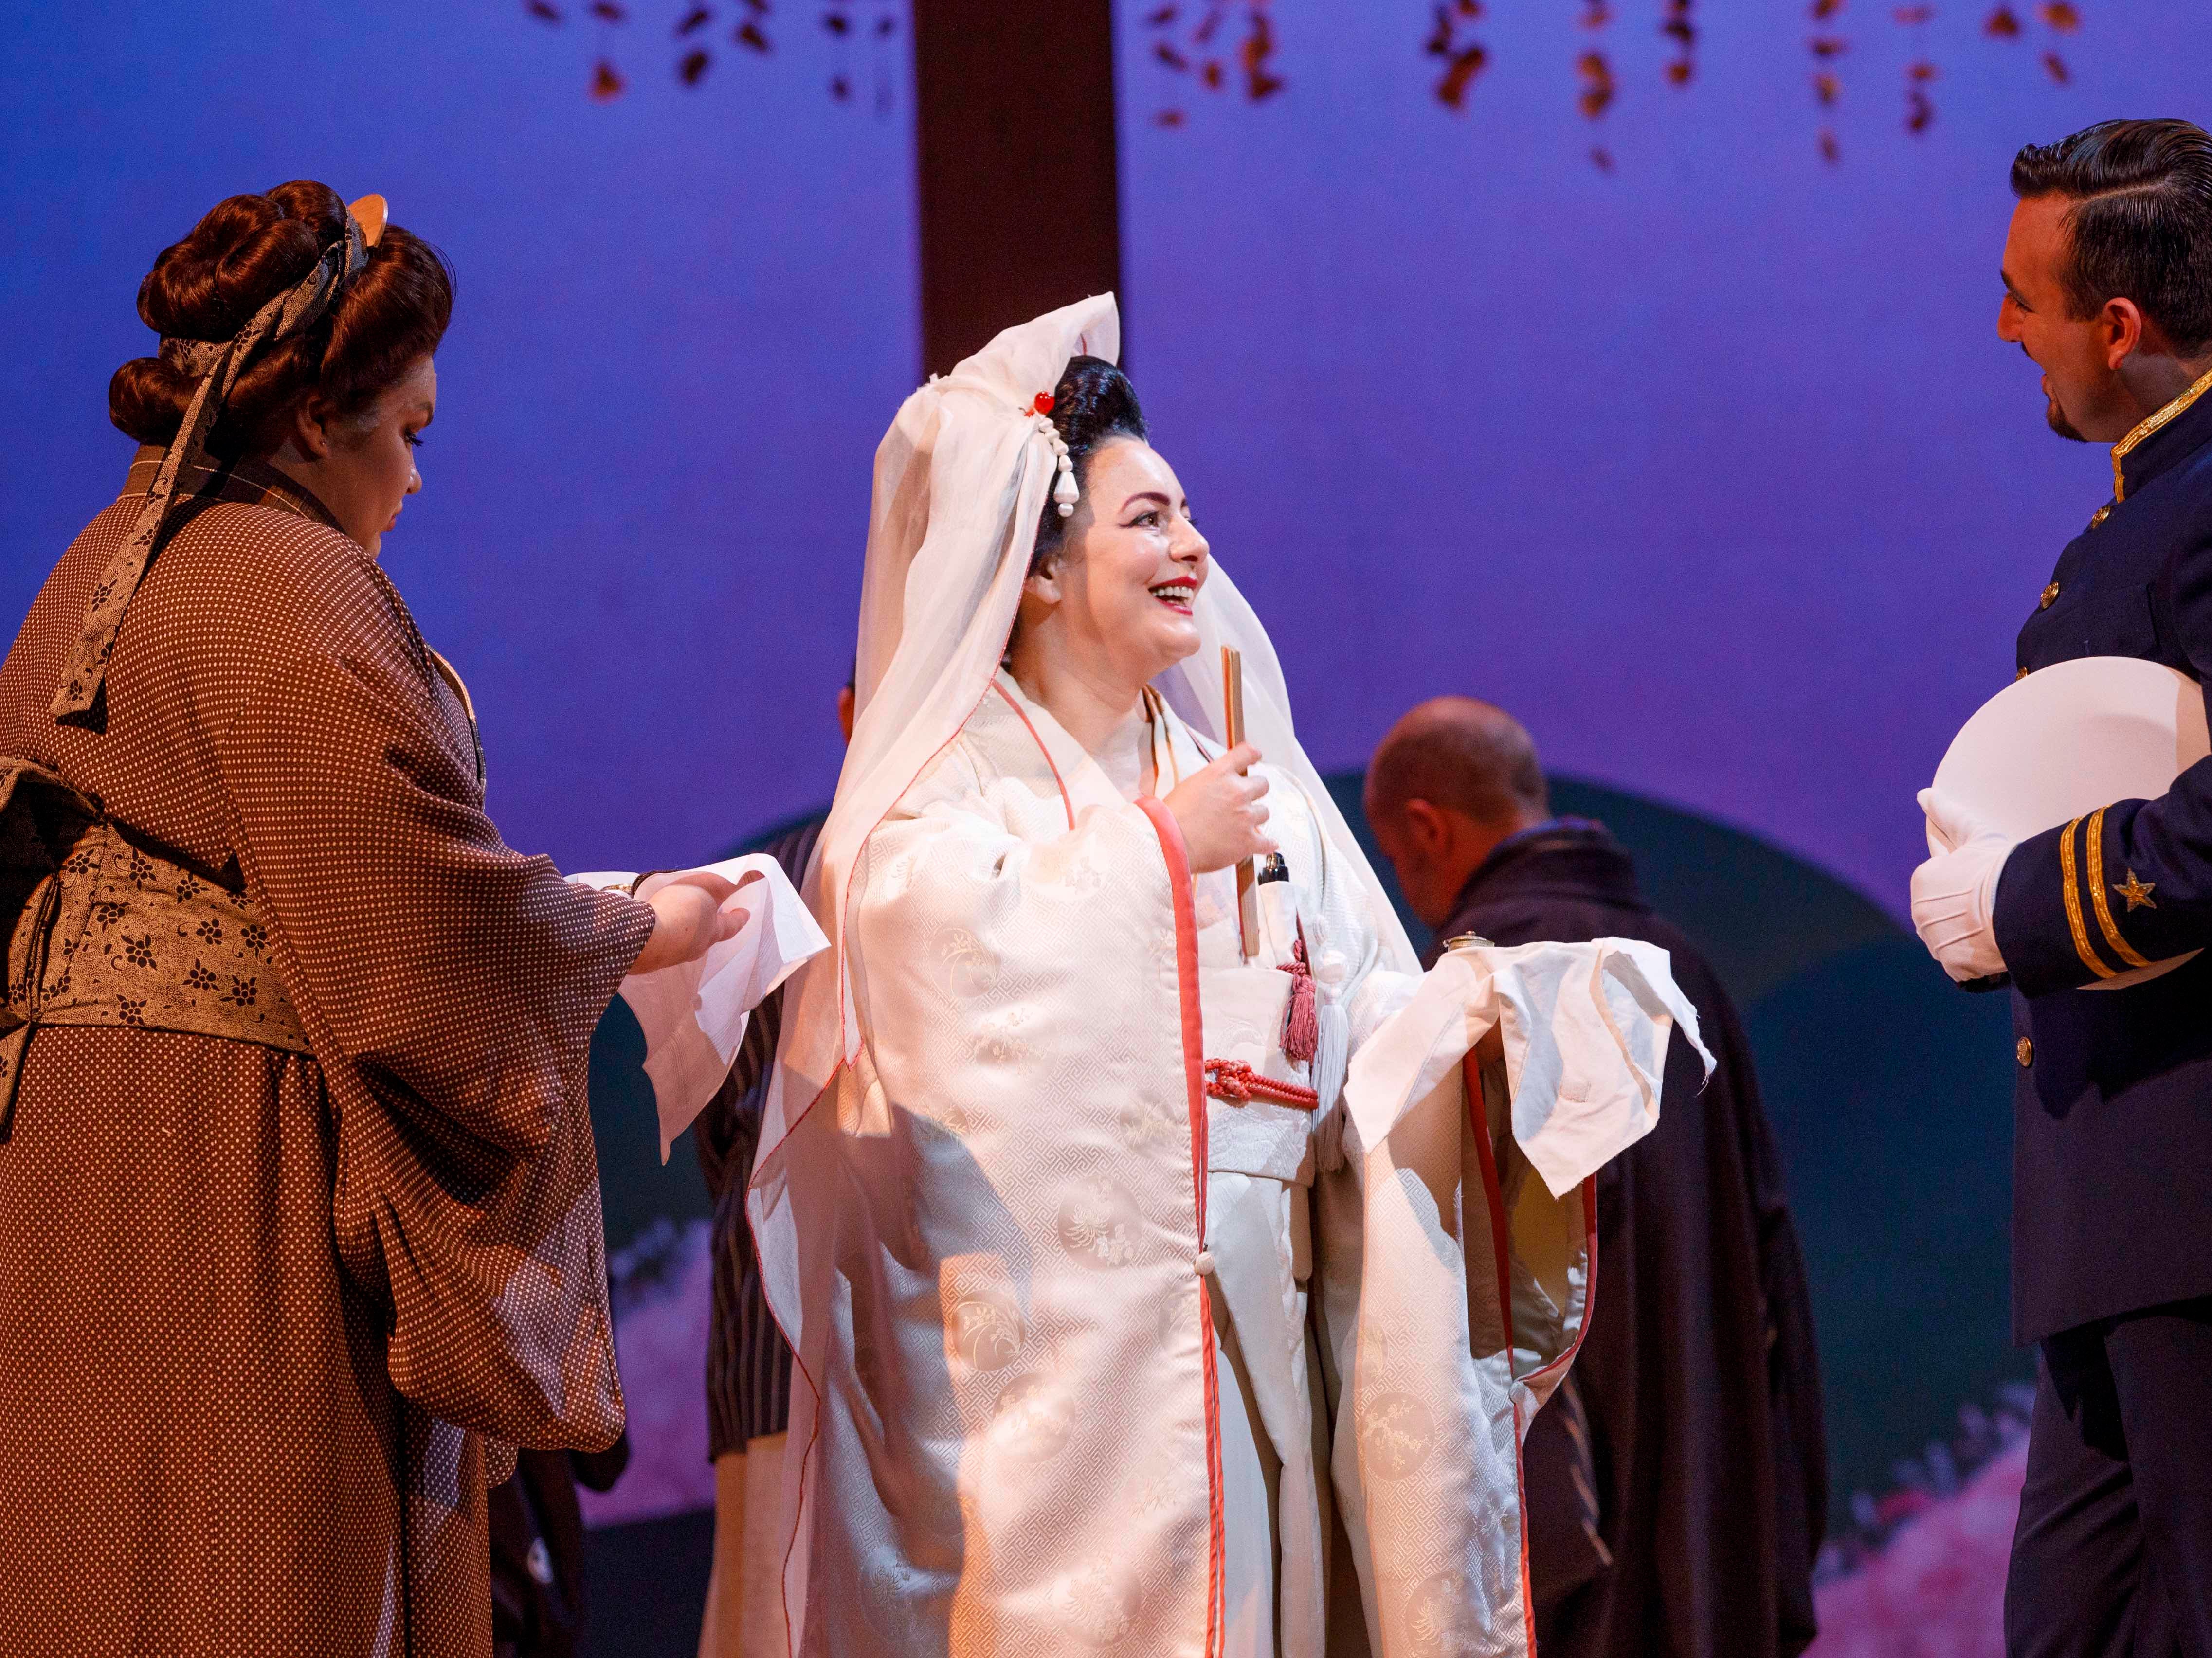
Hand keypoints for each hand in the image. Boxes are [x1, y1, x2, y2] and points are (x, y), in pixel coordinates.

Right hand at [630, 868, 761, 974]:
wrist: (642, 938)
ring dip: (686, 931)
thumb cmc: (681, 911)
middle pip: (707, 937)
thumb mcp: (709, 888)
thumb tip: (750, 877)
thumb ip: (728, 883)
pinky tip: (658, 929)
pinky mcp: (651, 957)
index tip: (745, 913)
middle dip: (710, 926)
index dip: (739, 917)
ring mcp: (671, 956)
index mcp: (712, 934)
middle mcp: (694, 949)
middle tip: (710, 915)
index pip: (731, 925)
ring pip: (685, 942)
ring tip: (681, 919)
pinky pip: (664, 944)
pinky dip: (665, 934)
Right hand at [1165, 744, 1276, 873]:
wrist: (1168, 844)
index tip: (1256, 758)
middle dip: (1254, 792)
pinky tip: (1268, 844)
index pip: (1247, 753)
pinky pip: (1267, 842)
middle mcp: (1237, 791)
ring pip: (1264, 812)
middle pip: (1263, 784)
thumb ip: (1211, 782)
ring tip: (1240, 826)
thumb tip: (1221, 788)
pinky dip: (1267, 844)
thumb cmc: (1170, 817)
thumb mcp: (1189, 786)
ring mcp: (1245, 816)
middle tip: (1243, 801)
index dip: (1253, 755)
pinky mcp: (1248, 841)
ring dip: (1254, 818)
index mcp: (1220, 773)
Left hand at [1910, 788, 2013, 981]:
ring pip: (1950, 936)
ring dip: (1969, 933)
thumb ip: (1947, 814)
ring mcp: (1936, 942)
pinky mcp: (1953, 966)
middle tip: (1996, 904)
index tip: (1983, 882)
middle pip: (1943, 911)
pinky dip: (1976, 956)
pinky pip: (1962, 962)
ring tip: (1998, 925)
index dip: (1964, 878)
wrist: (2021, 909)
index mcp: (1923, 879)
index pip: (1941, 879)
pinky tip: (1995, 946)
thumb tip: (1922, 794)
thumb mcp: (1975, 834)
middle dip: (1964, 908)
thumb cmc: (2000, 867)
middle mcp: (1921, 913)